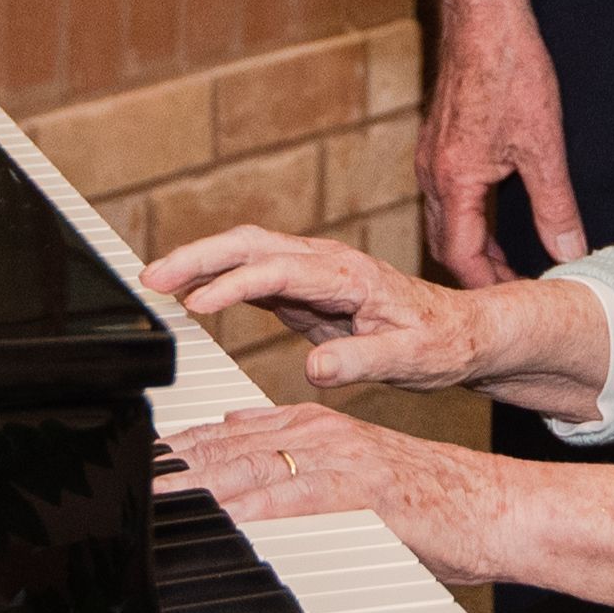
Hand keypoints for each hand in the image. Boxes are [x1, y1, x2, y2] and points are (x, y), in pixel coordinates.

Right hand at [144, 224, 478, 393]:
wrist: (463, 330)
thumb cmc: (442, 343)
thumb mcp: (411, 360)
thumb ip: (363, 361)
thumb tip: (315, 367)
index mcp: (348, 274)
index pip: (278, 270)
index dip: (234, 284)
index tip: (196, 304)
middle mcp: (326, 262)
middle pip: (250, 245)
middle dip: (198, 256)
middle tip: (150, 278)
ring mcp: (314, 272)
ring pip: (247, 254)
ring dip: (200, 263)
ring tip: (155, 283)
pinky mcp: (307, 288)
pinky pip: (255, 276)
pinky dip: (219, 280)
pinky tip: (192, 295)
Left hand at [162, 402, 613, 606]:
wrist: (492, 509)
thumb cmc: (424, 508)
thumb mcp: (348, 481)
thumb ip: (295, 472)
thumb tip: (241, 473)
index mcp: (311, 428)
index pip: (226, 436)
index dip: (175, 454)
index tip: (133, 470)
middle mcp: (319, 432)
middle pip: (226, 450)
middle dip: (172, 471)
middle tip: (124, 488)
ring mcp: (339, 457)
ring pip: (252, 468)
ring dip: (198, 487)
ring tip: (154, 502)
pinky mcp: (362, 489)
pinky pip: (298, 499)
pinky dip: (257, 510)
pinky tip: (226, 521)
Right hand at [421, 0, 581, 283]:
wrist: (484, 12)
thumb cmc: (509, 68)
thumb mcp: (543, 145)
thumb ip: (554, 206)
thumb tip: (570, 252)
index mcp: (453, 180)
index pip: (458, 256)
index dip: (487, 285)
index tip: (513, 302)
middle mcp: (432, 171)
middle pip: (444, 242)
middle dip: (477, 272)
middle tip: (512, 292)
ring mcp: (432, 153)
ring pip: (443, 218)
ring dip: (472, 245)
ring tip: (507, 262)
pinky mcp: (441, 137)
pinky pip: (445, 193)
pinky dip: (467, 217)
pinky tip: (493, 214)